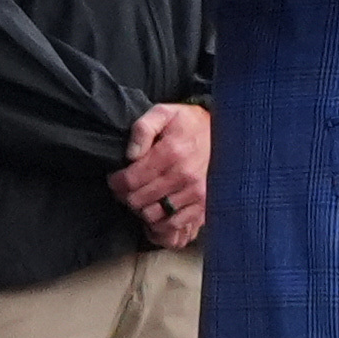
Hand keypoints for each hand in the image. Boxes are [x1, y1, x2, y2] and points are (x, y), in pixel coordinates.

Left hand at [109, 102, 209, 250]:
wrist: (223, 132)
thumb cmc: (187, 124)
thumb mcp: (163, 113)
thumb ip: (143, 129)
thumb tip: (131, 155)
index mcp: (171, 152)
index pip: (131, 180)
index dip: (116, 182)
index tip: (115, 178)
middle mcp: (184, 175)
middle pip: (138, 200)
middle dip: (125, 195)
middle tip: (125, 188)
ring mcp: (195, 193)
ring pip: (152, 215)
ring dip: (141, 208)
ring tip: (141, 197)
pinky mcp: (203, 205)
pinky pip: (174, 224)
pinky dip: (160, 221)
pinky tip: (157, 208)